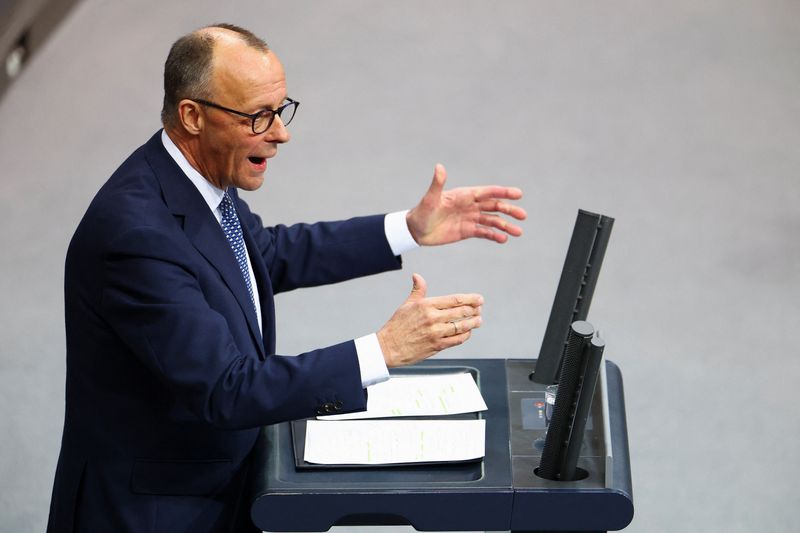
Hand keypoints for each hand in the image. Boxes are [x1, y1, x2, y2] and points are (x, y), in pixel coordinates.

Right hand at [377, 274, 483, 367]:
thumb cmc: (397, 326)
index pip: (454, 300)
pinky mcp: (436, 346)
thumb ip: (417, 290)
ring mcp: (435, 332)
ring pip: (462, 326)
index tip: (479, 299)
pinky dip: (465, 335)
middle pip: (461, 312)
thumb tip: (417, 276)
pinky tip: (467, 332)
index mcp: (426, 305)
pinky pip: (456, 340)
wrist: (388, 347)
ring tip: (478, 320)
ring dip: (473, 323)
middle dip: (474, 310)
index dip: (470, 299)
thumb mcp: (407, 305)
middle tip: (480, 309)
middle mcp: (432, 318)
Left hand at [405, 164, 526, 245]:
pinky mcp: (467, 231)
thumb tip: (439, 167)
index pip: (487, 192)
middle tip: (523, 216)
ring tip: (518, 232)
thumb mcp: (430, 199)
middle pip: (494, 207)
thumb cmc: (421, 212)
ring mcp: (470, 218)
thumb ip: (437, 184)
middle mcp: (470, 206)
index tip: (518, 194)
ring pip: (492, 221)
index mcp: (464, 195)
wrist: (415, 231)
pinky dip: (494, 235)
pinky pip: (484, 232)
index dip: (503, 192)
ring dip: (505, 225)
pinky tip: (503, 239)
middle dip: (509, 210)